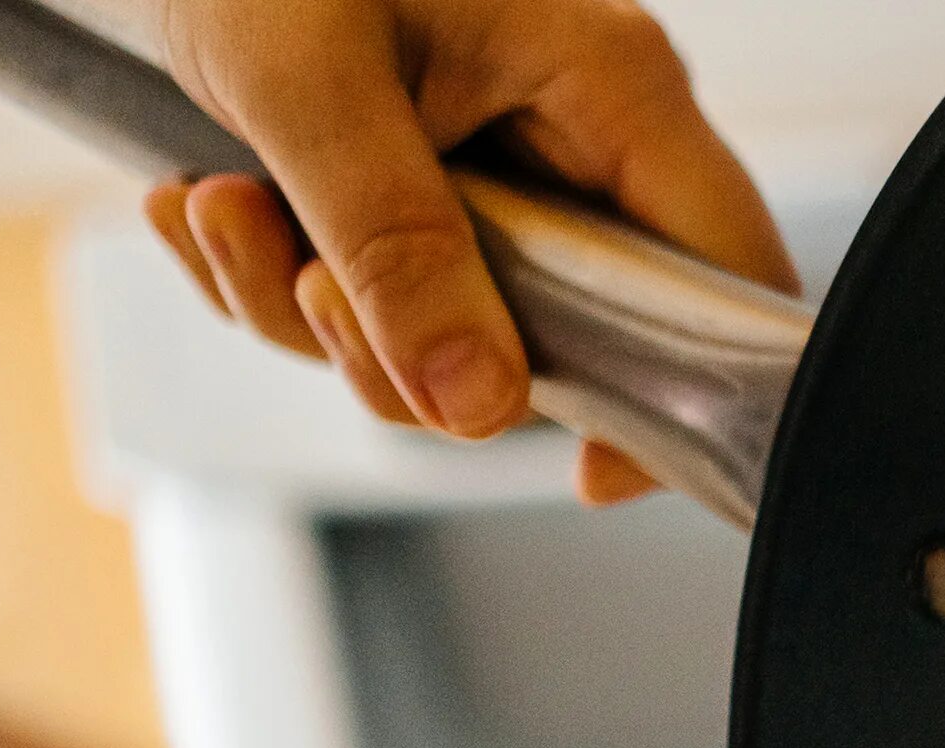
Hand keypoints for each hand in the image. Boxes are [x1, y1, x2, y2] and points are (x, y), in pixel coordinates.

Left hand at [132, 0, 794, 504]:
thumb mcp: (306, 80)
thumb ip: (393, 244)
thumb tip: (476, 407)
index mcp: (613, 85)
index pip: (725, 283)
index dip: (685, 399)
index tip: (594, 470)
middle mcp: (582, 141)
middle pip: (573, 343)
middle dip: (416, 354)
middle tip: (311, 288)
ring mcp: (513, 177)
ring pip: (460, 340)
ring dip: (321, 318)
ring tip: (227, 211)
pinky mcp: (437, 199)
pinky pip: (386, 307)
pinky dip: (285, 285)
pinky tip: (220, 206)